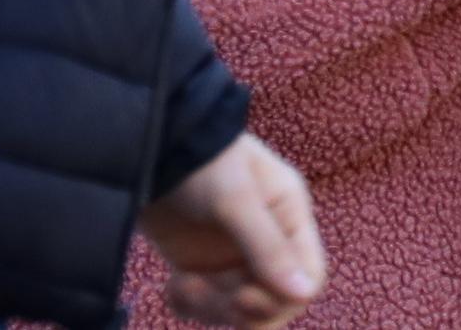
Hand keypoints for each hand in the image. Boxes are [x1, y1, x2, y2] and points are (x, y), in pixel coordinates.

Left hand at [142, 131, 323, 325]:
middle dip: (243, 309)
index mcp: (290, 219)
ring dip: (210, 307)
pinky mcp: (202, 268)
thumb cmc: (203, 163)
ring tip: (181, 283)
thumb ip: (268, 247)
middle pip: (277, 301)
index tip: (242, 296)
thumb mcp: (236, 201)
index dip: (282, 298)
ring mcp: (234, 258)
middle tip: (205, 291)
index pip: (309, 277)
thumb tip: (304, 295)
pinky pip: (206, 308)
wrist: (151, 151)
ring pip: (239, 310)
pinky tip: (172, 285)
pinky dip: (188, 307)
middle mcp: (269, 243)